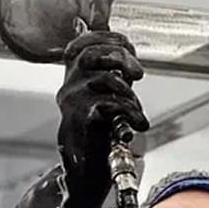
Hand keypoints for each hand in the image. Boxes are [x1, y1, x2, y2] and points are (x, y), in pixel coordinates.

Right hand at [56, 31, 147, 189]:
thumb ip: (112, 68)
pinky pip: (110, 104)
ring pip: (106, 79)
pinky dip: (131, 112)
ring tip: (136, 110)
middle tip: (138, 74)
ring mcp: (73, 103)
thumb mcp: (108, 94)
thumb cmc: (99, 132)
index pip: (83, 43)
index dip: (106, 37)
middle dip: (122, 58)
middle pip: (93, 54)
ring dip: (129, 93)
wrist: (86, 170)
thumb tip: (119, 40)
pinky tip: (138, 123)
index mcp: (74, 77)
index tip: (127, 45)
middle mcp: (70, 86)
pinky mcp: (82, 120)